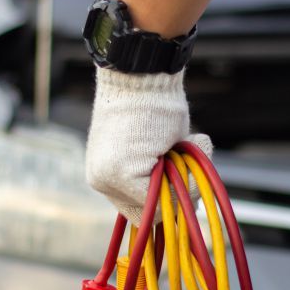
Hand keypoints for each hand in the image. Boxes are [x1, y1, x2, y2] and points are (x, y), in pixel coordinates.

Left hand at [85, 67, 212, 223]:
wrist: (142, 73)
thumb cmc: (152, 102)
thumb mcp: (154, 147)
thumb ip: (162, 175)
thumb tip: (188, 202)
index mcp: (105, 174)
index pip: (139, 209)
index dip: (167, 197)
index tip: (183, 171)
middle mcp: (100, 180)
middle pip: (148, 215)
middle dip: (176, 194)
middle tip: (188, 162)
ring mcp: (107, 179)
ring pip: (159, 208)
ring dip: (184, 182)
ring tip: (186, 146)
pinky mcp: (120, 174)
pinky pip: (163, 197)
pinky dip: (185, 178)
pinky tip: (185, 144)